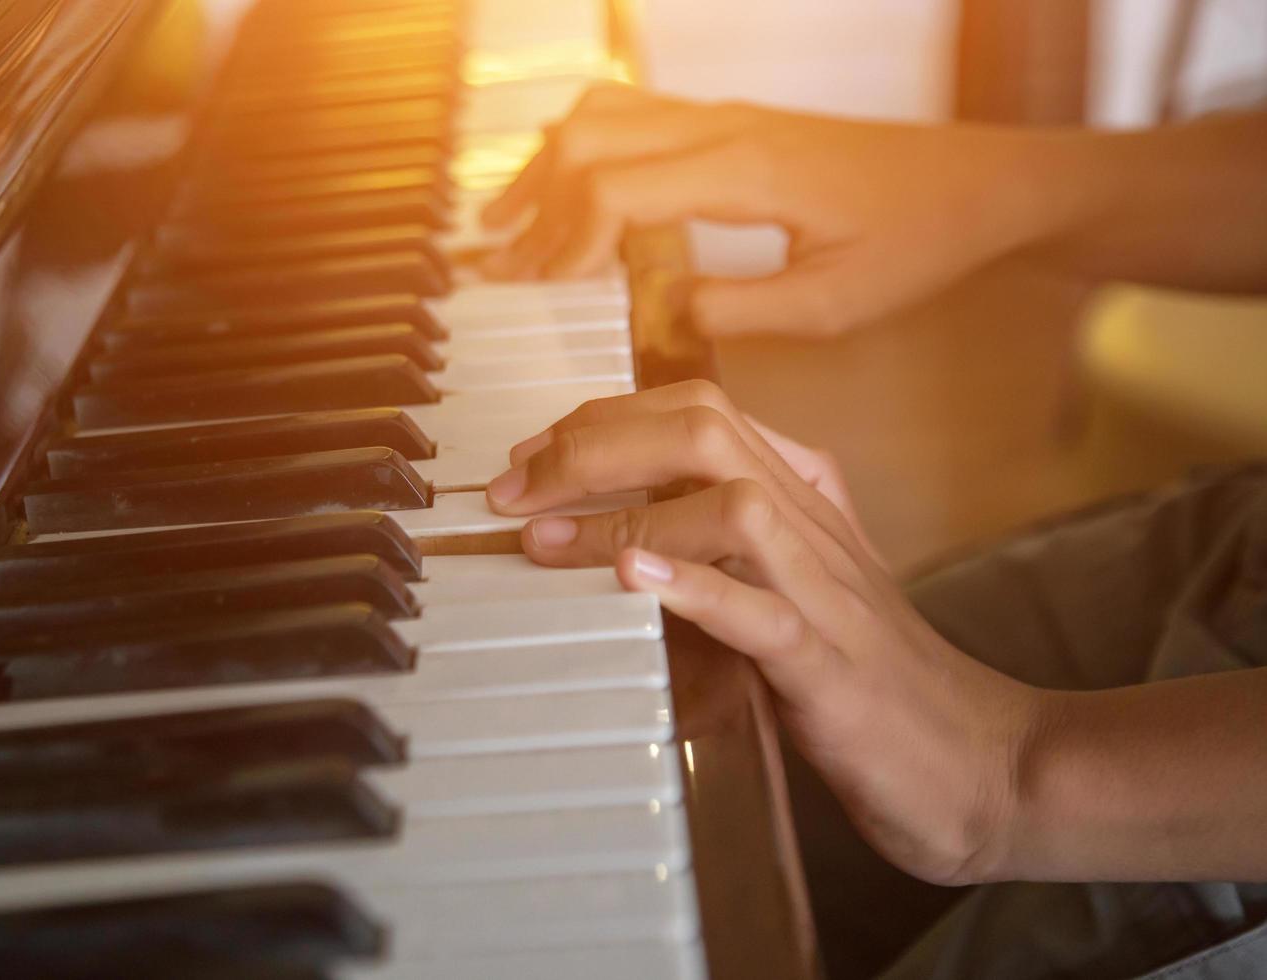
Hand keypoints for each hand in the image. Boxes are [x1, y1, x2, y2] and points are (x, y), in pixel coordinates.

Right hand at [481, 84, 1048, 337]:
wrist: (983, 182)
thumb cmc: (919, 240)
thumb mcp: (834, 304)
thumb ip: (740, 312)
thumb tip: (665, 315)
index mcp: (743, 171)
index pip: (614, 188)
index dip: (561, 240)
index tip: (533, 289)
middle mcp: (723, 127)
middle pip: (588, 138)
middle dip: (533, 202)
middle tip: (499, 261)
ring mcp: (725, 115)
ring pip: (603, 112)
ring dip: (548, 166)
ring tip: (509, 220)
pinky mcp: (733, 121)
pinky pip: (634, 113)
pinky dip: (584, 147)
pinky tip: (570, 187)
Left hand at [486, 381, 1042, 884]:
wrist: (984, 766)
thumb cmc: (873, 685)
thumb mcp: (789, 598)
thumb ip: (720, 556)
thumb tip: (609, 542)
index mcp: (807, 501)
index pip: (699, 412)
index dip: (603, 420)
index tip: (531, 454)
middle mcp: (817, 527)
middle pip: (706, 430)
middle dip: (596, 444)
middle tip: (515, 487)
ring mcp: (830, 593)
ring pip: (733, 505)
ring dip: (627, 512)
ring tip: (546, 536)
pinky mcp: (834, 668)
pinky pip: (765, 612)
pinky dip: (697, 586)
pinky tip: (633, 576)